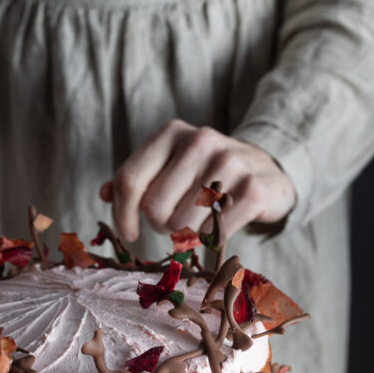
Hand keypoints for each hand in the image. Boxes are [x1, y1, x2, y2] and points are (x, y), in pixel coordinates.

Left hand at [100, 120, 295, 242]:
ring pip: (180, 225)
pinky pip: (212, 233)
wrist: (269, 172)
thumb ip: (136, 180)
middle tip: (174, 223)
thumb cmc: (207, 174)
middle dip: (159, 226)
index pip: (129, 180)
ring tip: (198, 222)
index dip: (122, 215)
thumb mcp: (170, 166)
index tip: (129, 233)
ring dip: (184, 235)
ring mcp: (229, 163)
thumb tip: (104, 194)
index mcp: (171, 133)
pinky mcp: (252, 190)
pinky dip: (209, 240)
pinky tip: (218, 228)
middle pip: (153, 208)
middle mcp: (200, 141)